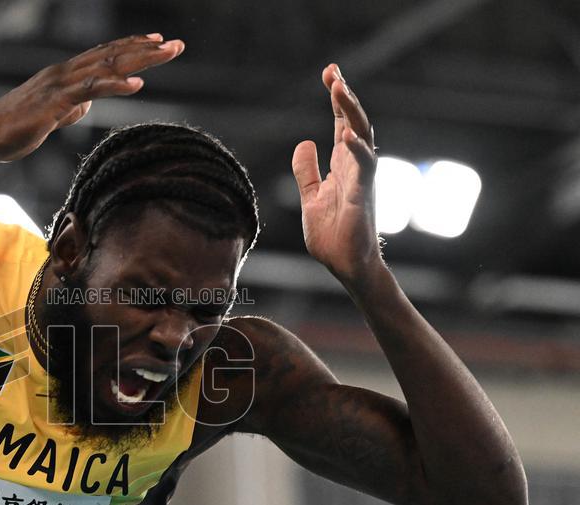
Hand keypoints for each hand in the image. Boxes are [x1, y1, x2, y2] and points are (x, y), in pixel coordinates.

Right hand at [0, 33, 184, 162]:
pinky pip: (91, 90)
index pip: (103, 57)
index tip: (158, 44)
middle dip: (146, 49)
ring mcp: (60, 85)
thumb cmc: (12, 131)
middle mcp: (63, 73)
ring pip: (106, 66)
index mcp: (63, 76)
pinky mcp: (55, 102)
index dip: (132, 48)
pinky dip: (116, 84)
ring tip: (167, 53)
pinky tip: (138, 83)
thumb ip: (68, 109)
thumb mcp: (49, 119)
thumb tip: (85, 106)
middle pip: (111, 55)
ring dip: (140, 59)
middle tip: (177, 45)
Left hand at [292, 64, 380, 283]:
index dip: (336, 99)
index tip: (330, 73)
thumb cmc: (333, 235)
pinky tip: (345, 135)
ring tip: (339, 89)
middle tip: (332, 73)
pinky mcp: (364, 196)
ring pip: (362, 137)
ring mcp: (362, 179)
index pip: (341, 123)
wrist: (345, 265)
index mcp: (343, 165)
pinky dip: (357, 150)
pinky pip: (365, 168)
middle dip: (344, 97)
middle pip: (353, 122)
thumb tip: (304, 143)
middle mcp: (356, 167)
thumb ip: (307, 171)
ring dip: (351, 113)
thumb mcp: (311, 197)